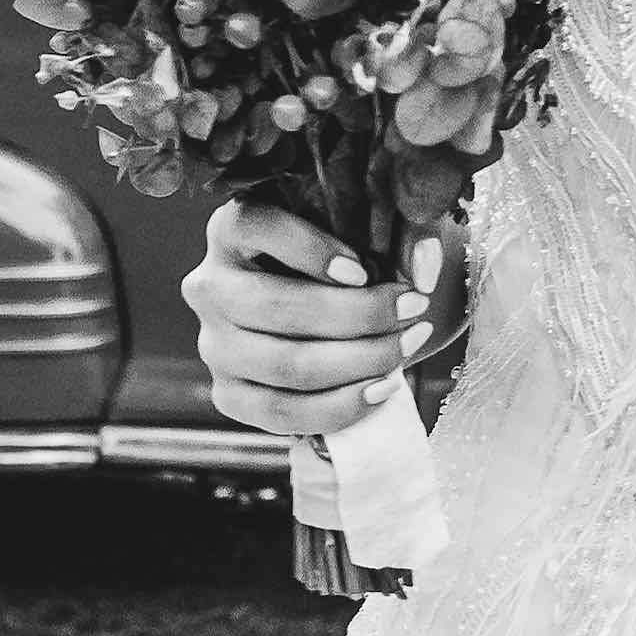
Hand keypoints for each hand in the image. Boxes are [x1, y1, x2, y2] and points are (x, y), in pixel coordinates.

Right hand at [187, 204, 426, 441]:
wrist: (352, 319)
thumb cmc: (364, 261)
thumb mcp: (381, 233)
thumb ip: (407, 235)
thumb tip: (424, 265)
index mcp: (235, 229)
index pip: (253, 224)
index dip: (309, 249)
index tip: (364, 271)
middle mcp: (211, 285)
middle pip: (275, 307)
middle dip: (358, 314)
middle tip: (415, 310)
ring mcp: (214, 343)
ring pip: (282, 364)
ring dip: (358, 361)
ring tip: (407, 346)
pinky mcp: (229, 393)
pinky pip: (279, 412)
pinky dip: (340, 405)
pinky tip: (383, 388)